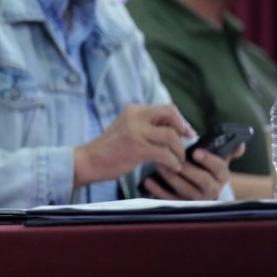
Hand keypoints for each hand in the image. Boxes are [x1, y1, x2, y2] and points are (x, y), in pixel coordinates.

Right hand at [74, 104, 192, 185]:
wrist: (88, 161)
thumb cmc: (110, 150)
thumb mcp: (127, 129)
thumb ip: (146, 126)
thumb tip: (174, 129)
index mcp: (133, 110)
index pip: (166, 108)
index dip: (180, 120)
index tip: (187, 133)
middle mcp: (134, 116)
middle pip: (170, 113)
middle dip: (183, 129)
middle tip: (188, 142)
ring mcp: (135, 131)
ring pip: (171, 136)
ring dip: (179, 151)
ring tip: (178, 160)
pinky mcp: (136, 148)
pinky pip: (165, 154)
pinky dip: (173, 162)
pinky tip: (172, 168)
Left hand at [143, 143, 243, 200]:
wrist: (202, 186)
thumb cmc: (207, 166)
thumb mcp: (219, 158)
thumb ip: (228, 149)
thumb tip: (241, 143)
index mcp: (221, 176)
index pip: (219, 168)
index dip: (208, 160)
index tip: (195, 152)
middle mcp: (212, 189)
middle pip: (202, 180)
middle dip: (187, 169)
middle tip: (171, 157)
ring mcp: (197, 199)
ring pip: (186, 190)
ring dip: (171, 177)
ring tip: (158, 164)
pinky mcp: (183, 205)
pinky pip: (171, 199)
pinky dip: (159, 191)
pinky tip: (148, 181)